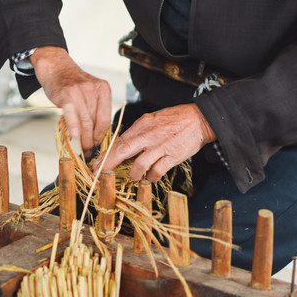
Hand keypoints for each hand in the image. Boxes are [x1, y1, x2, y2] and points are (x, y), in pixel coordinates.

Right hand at [30, 46, 111, 155]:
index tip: (99, 146)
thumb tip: (98, 135)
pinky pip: (72, 115)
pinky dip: (74, 127)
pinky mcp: (66, 95)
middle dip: (93, 140)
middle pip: (96, 122)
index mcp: (104, 89)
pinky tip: (74, 136)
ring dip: (84, 139)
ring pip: (85, 122)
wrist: (56, 67)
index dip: (102, 136)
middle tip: (90, 152)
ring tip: (83, 149)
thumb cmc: (72, 82)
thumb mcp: (90, 91)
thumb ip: (95, 109)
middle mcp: (94, 89)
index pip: (106, 118)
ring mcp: (80, 92)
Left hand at [95, 104, 215, 181]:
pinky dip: (151, 177)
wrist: (199, 119)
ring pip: (139, 164)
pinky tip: (150, 177)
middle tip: (100, 174)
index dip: (106, 154)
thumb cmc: (174, 120)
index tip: (96, 163)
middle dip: (109, 164)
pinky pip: (157, 171)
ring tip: (134, 176)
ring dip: (134, 173)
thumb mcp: (152, 120)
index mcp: (142, 124)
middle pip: (123, 150)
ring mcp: (161, 146)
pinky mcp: (173, 156)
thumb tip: (121, 147)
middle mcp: (149, 135)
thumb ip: (138, 133)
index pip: (119, 140)